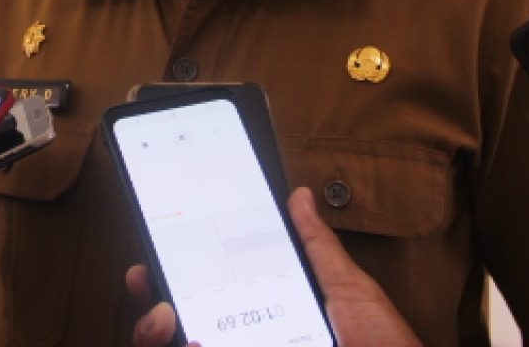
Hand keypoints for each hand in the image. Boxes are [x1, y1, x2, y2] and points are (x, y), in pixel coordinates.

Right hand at [128, 187, 421, 346]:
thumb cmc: (382, 346)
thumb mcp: (349, 290)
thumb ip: (317, 247)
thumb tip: (299, 195)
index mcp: (268, 319)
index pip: (210, 297)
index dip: (177, 277)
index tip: (156, 252)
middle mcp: (246, 341)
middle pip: (181, 329)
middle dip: (151, 306)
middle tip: (146, 278)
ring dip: (154, 332)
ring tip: (166, 319)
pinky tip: (192, 343)